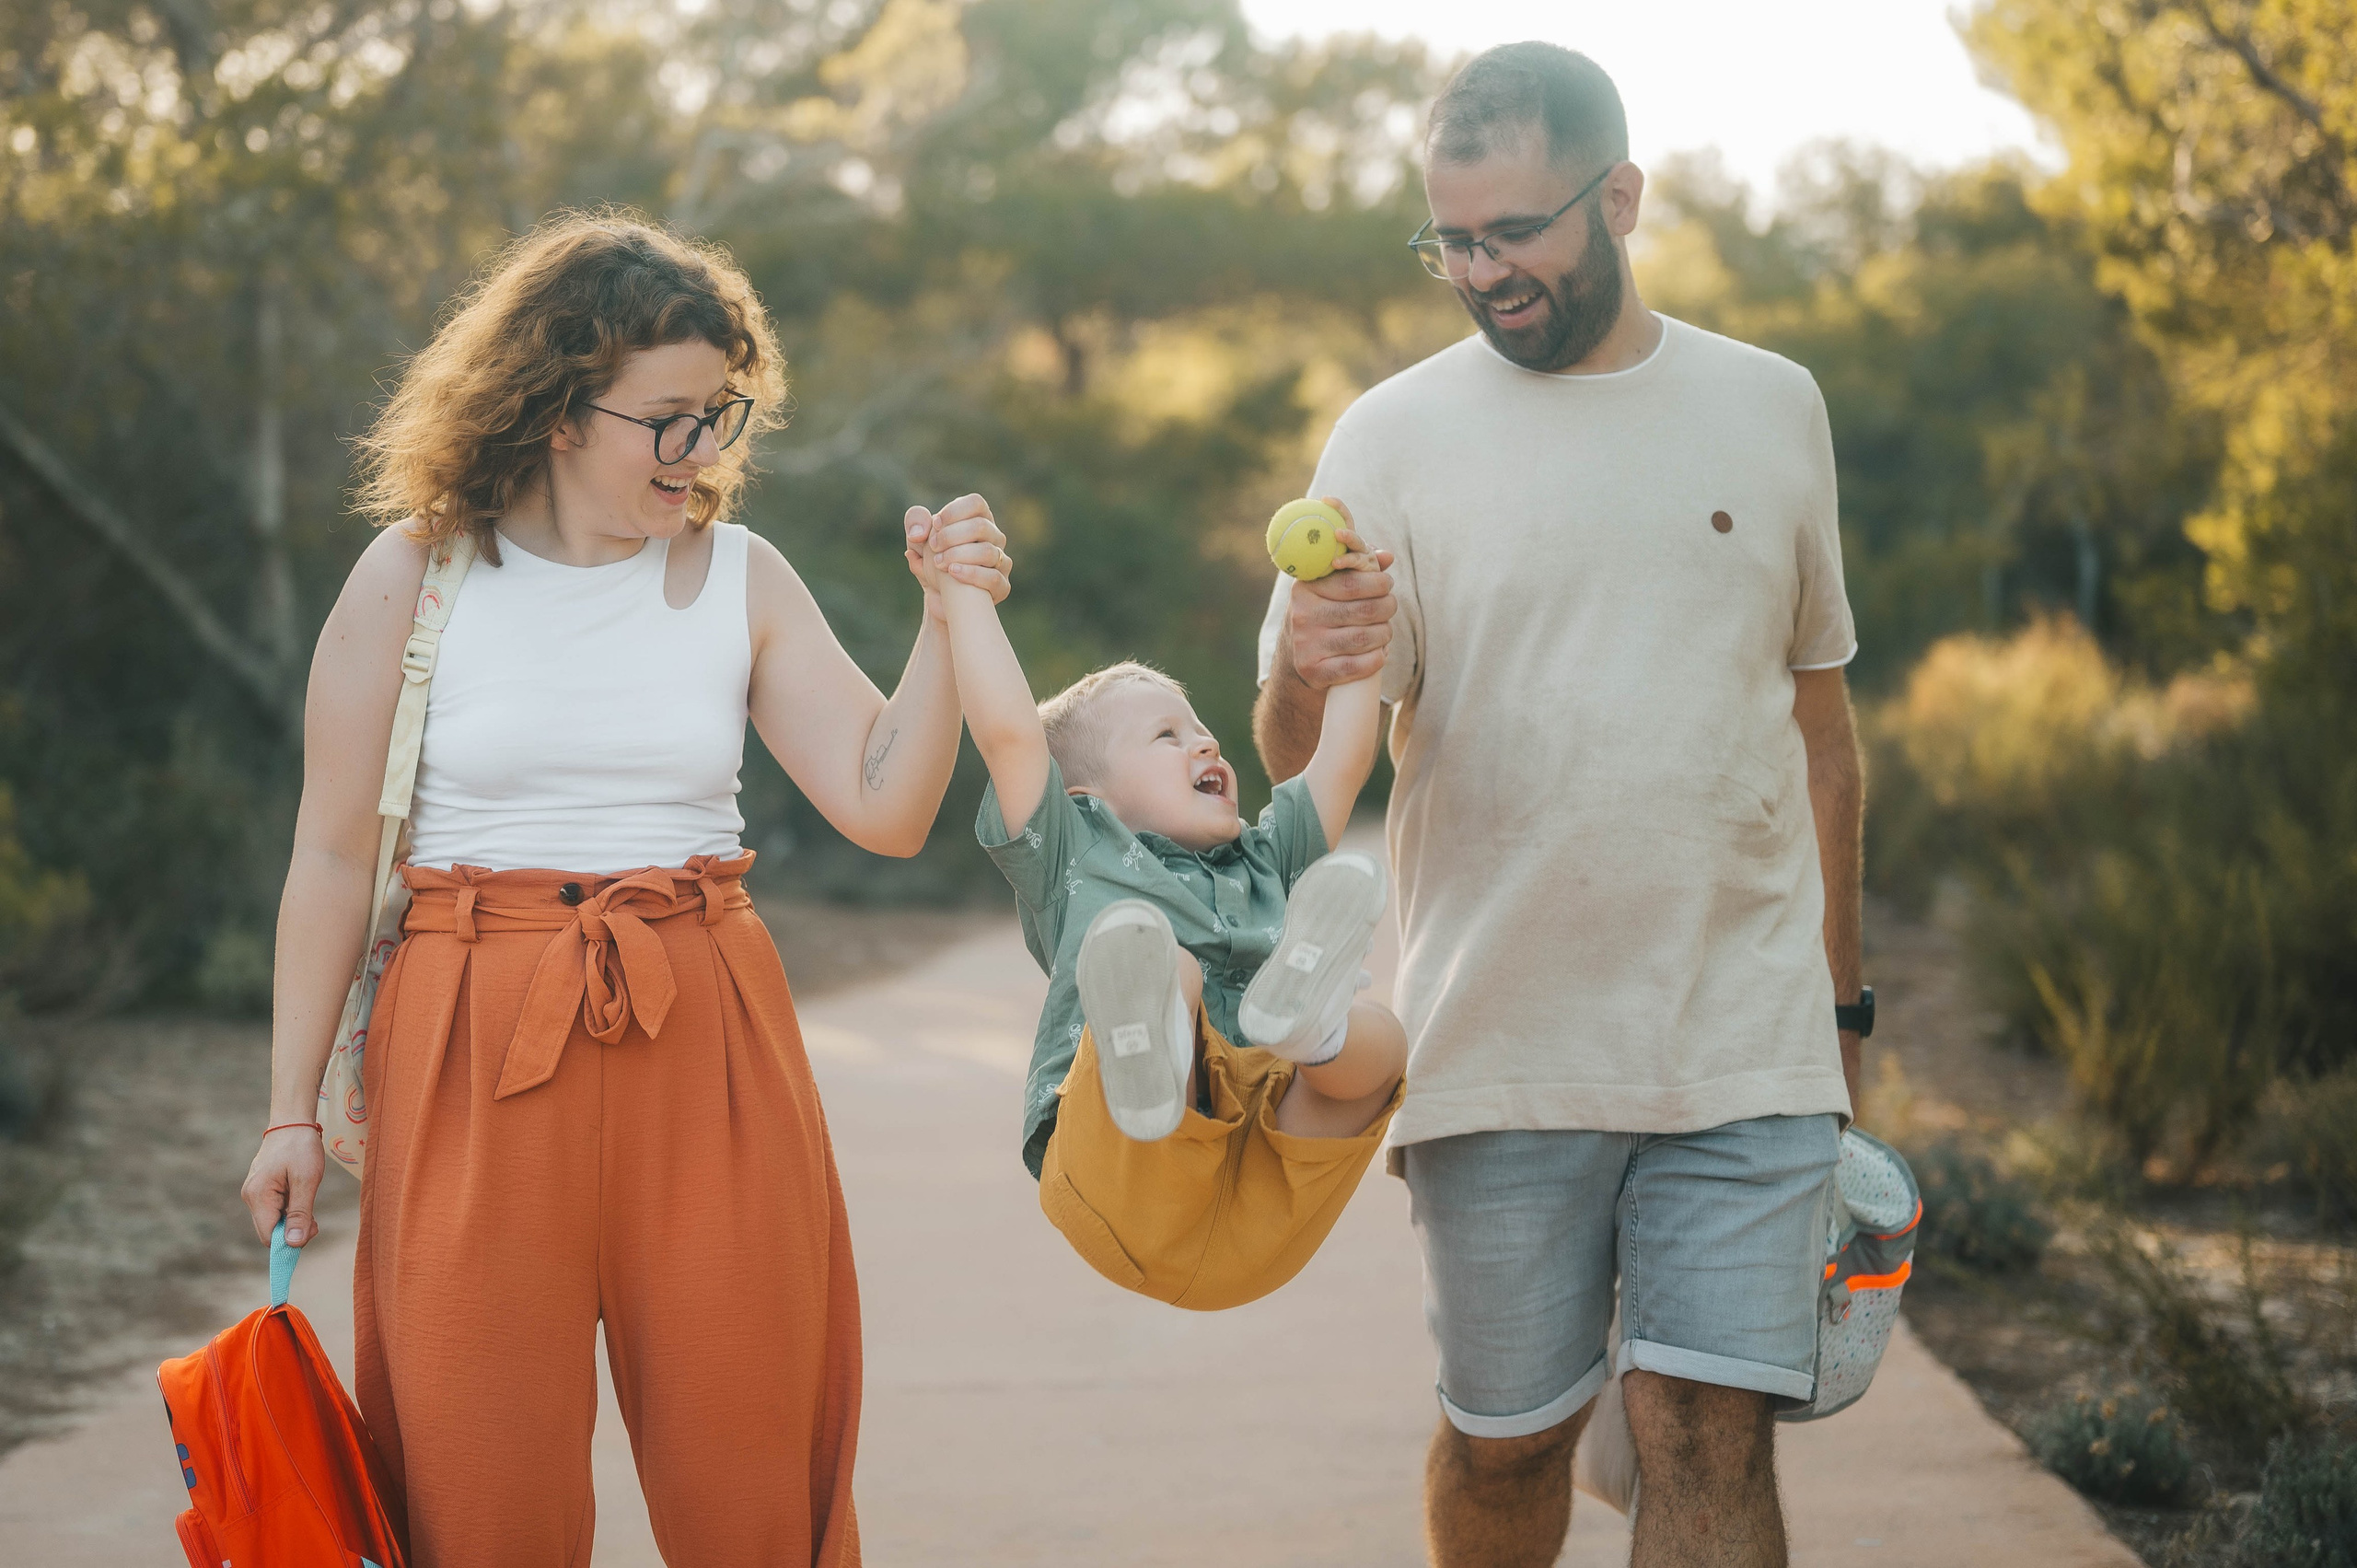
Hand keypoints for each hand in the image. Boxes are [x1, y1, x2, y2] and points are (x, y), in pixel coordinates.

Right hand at [241, 1124, 325, 1248]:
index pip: (268, 1236)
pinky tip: (300, 1196)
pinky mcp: (261, 1189)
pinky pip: (273, 1209)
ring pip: (273, 1221)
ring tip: (308, 1200)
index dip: (288, 1242)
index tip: (313, 1230)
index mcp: (258, 1196)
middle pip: (269, 1231)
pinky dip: (289, 1210)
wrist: (292, 1122)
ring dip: (292, 1219)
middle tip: (315, 1217)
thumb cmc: (301, 1147)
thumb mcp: (307, 1180)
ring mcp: (254, 1193)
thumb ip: (300, 1213)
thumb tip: (294, 1244)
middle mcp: (250, 1197)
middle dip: (293, 1230)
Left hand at [905, 494, 1013, 621]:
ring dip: (958, 555)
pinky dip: (971, 574)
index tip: (935, 524)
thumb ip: (915, 524)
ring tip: (939, 563)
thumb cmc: (934, 563)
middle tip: (933, 546)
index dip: (954, 511)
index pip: (976, 503)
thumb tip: (919, 533)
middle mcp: (995, 538)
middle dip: (951, 536)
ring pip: (988, 552)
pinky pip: (993, 577)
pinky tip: (953, 572)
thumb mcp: (919, 541)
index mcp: (979, 520)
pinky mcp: (1002, 586)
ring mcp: (1001, 562)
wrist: (941, 599)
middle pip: (981, 526)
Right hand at [1287, 498, 1394, 689]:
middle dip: (1387, 607)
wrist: (1294, 659)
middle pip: (1365, 610)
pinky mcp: (1314, 671)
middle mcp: (1303, 615)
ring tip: (1384, 630)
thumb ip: (1358, 568)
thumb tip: (1387, 556)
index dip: (1379, 583)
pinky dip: (1377, 659)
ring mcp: (1307, 645)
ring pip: (1365, 638)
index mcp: (1306, 588)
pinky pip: (1358, 666)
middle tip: (1389, 607)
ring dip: (1385, 634)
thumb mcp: (1330, 587)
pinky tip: (1378, 652)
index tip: (1386, 584)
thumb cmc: (1322, 614)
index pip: (1352, 582)